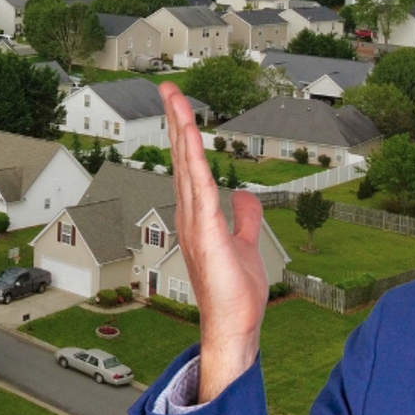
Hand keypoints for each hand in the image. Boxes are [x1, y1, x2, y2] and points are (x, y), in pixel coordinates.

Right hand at [159, 80, 268, 402]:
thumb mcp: (245, 243)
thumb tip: (245, 193)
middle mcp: (190, 214)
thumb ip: (245, 217)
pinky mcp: (206, 231)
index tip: (180, 108)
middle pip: (182, 158)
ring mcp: (194, 221)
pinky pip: (200, 186)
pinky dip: (194, 158)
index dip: (185, 136)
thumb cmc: (235, 293)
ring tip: (174, 99)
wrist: (234, 325)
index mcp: (197, 216)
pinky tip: (191, 135)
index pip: (190, 167)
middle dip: (177, 122)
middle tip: (169, 89)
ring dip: (181, 129)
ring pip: (186, 164)